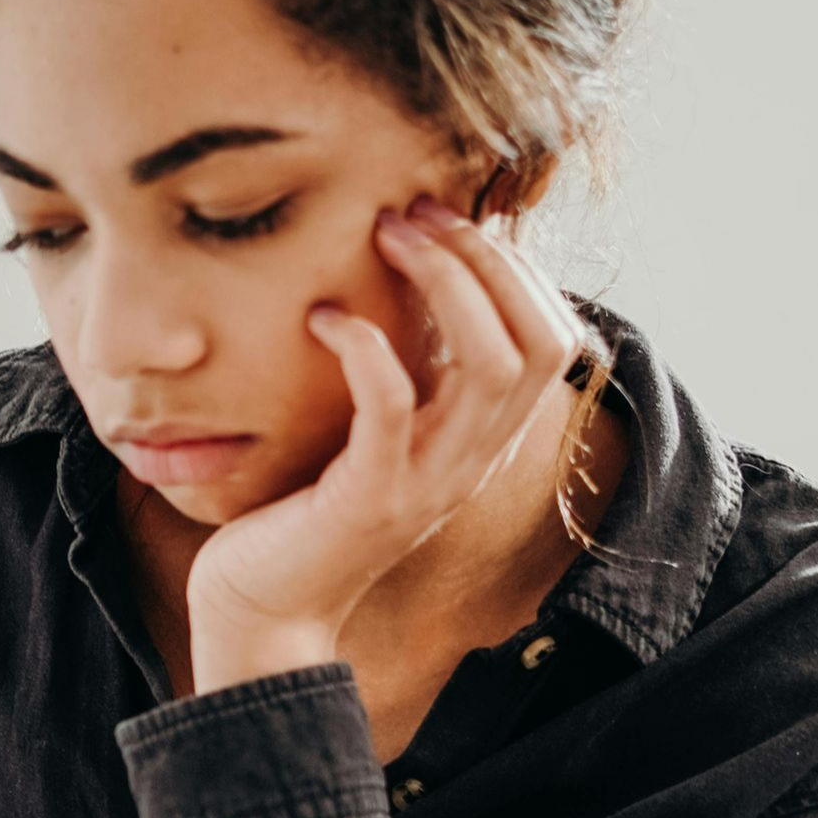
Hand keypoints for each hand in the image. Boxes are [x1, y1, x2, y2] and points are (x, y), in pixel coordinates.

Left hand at [183, 194, 587, 692]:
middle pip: (537, 338)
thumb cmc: (306, 508)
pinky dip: (366, 347)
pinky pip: (391, 405)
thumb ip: (412, 376)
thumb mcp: (378, 433)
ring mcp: (428, 480)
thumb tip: (413, 280)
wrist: (265, 607)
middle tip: (415, 209)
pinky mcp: (369, 497)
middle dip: (487, 257)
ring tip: (385, 234)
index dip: (515, 265)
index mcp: (483, 437)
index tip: (449, 215)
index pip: (552, 335)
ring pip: (488, 363)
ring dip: (443, 282)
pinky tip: (324, 318)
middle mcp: (473, 458)